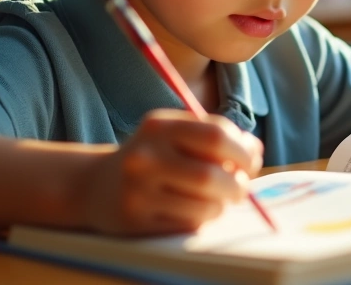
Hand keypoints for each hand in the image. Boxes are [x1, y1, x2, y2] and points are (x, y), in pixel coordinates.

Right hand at [77, 109, 263, 234]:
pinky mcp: (136, 221)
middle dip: (238, 185)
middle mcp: (145, 157)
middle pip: (211, 176)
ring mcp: (138, 191)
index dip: (243, 152)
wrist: (96, 185)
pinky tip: (189, 209)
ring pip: (205, 206)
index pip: (216, 136)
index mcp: (160, 126)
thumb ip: (216, 137)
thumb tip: (254, 152)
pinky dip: (201, 219)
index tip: (251, 162)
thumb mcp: (176, 134)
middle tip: (241, 188)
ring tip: (213, 199)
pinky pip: (189, 225)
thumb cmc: (152, 157)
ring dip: (220, 205)